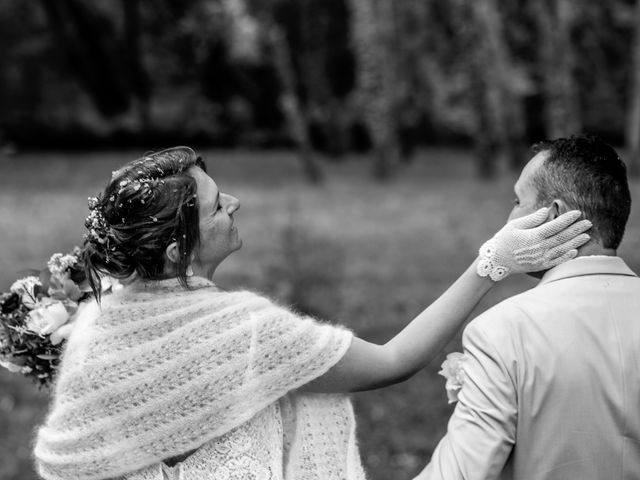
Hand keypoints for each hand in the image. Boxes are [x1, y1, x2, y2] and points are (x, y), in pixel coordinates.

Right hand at [477, 208, 591, 280]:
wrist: (495, 261)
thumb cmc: (503, 240)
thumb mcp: (514, 225)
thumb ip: (532, 219)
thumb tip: (546, 210)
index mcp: (533, 236)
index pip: (555, 226)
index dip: (568, 219)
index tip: (578, 213)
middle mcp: (539, 248)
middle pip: (562, 237)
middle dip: (576, 229)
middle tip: (589, 223)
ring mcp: (540, 258)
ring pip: (562, 249)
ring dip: (575, 242)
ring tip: (586, 236)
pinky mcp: (539, 266)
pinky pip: (556, 261)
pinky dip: (567, 257)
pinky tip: (575, 251)